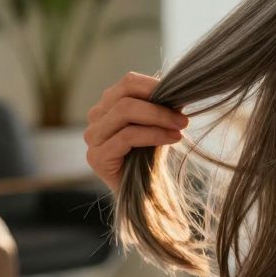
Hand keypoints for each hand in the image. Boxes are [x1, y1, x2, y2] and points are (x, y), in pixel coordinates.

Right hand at [84, 72, 189, 191]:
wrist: (147, 194)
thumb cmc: (152, 156)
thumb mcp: (157, 124)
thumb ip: (160, 105)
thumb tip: (177, 87)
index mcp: (108, 105)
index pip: (129, 82)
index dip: (155, 86)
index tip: (179, 97)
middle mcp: (95, 118)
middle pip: (125, 94)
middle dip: (159, 104)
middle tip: (183, 117)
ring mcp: (92, 137)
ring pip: (125, 111)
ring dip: (158, 118)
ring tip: (180, 128)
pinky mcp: (96, 156)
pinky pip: (127, 135)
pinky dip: (153, 134)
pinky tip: (172, 139)